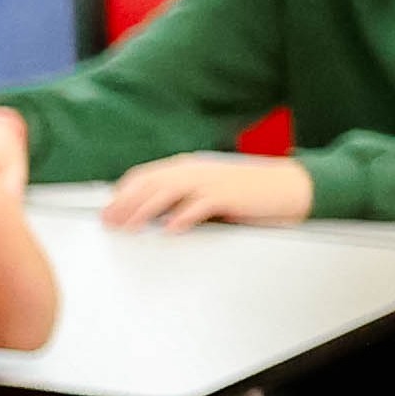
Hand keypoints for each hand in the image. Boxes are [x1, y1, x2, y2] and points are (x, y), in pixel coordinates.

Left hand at [96, 153, 311, 230]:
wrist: (286, 187)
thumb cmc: (245, 193)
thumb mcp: (207, 189)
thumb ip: (181, 196)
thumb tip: (152, 213)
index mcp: (187, 167)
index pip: (146, 176)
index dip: (123, 193)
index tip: (108, 210)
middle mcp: (194, 171)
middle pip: (150, 184)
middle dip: (125, 204)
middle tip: (108, 222)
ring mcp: (210, 181)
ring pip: (168, 192)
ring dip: (145, 210)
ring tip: (129, 227)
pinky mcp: (228, 195)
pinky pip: (201, 205)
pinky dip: (184, 216)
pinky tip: (171, 228)